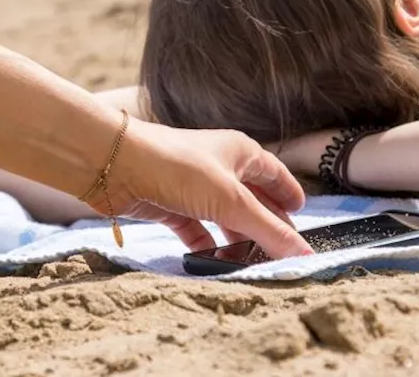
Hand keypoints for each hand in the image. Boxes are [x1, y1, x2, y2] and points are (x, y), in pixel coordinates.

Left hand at [87, 117, 312, 259]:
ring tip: (249, 267)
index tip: (301, 215)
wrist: (114, 164)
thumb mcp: (231, 200)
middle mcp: (218, 167)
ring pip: (223, 220)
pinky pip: (195, 231)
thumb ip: (268, 229)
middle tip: (281, 255)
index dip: (288, 194)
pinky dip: (205, 248)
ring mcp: (192, 188)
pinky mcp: (169, 206)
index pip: (273, 174)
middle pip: (250, 202)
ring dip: (235, 243)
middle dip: (264, 227)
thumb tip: (304, 255)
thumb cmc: (177, 166)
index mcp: (240, 153)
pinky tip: (212, 264)